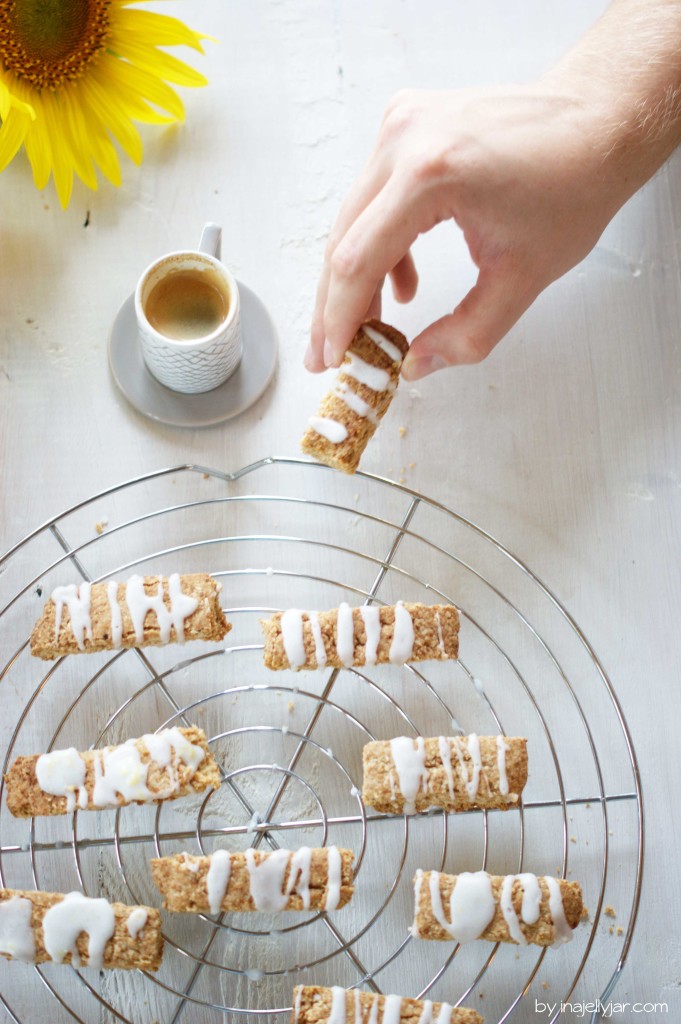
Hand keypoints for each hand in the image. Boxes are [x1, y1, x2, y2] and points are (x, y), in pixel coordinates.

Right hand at [306, 82, 625, 379]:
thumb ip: (466, 334)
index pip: (358, 260)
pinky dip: (380, 242)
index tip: (333, 357)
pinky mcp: (406, 122)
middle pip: (344, 239)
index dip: (339, 318)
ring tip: (368, 326)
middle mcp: (404, 139)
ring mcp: (401, 123)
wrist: (598, 120)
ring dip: (357, 276)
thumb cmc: (574, 185)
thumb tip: (414, 365)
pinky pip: (375, 195)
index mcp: (430, 173)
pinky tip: (401, 282)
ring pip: (354, 218)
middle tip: (329, 352)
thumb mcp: (522, 278)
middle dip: (336, 304)